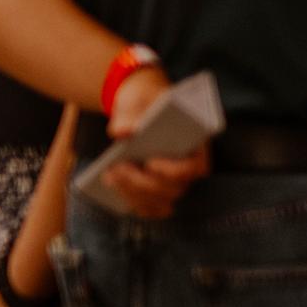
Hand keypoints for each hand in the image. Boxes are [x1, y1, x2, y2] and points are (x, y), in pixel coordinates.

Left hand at [105, 67, 209, 219]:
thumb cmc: (144, 101)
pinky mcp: (158, 190)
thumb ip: (131, 114)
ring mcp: (174, 181)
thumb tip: (123, 132)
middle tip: (117, 169)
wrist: (138, 107)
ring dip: (134, 194)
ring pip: (160, 201)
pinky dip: (134, 203)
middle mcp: (190, 167)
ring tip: (110, 176)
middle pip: (173, 189)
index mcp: (196, 144)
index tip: (150, 163)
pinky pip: (151, 207)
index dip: (173, 171)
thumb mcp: (138, 99)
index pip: (195, 168)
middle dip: (142, 183)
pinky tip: (114, 190)